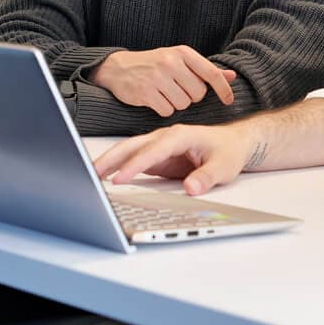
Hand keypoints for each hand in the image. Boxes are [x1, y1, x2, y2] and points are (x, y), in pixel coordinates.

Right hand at [88, 47, 237, 117]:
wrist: (117, 68)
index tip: (229, 101)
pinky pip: (167, 111)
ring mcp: (157, 77)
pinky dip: (163, 110)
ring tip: (165, 93)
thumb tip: (232, 76)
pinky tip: (155, 100)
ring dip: (176, 104)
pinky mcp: (146, 92)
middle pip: (198, 94)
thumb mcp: (180, 60)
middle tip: (177, 89)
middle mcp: (171, 62)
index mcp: (183, 52)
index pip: (211, 73)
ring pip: (183, 104)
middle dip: (191, 97)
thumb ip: (205, 70)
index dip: (223, 90)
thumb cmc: (154, 64)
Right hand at [92, 124, 258, 195]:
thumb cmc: (228, 151)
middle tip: (91, 172)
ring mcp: (159, 146)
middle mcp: (166, 137)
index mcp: (180, 135)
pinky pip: (133, 160)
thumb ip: (206, 177)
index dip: (135, 164)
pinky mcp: (157, 157)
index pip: (153, 150)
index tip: (121, 178)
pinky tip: (105, 176)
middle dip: (111, 158)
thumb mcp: (224, 167)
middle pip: (133, 145)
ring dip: (110, 161)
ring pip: (129, 151)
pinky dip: (118, 167)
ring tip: (90, 174)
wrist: (233, 144)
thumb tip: (190, 188)